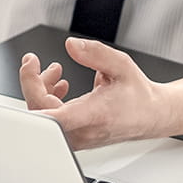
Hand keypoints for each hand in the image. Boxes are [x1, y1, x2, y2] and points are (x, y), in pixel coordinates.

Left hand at [18, 37, 165, 148]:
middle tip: (34, 61)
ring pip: (43, 116)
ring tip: (55, 71)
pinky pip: (51, 121)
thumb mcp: (122, 65)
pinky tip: (60, 86)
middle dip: (32, 81)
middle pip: (39, 111)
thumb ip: (95, 53)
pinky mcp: (74, 137)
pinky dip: (49, 100)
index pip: (52, 114)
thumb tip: (70, 46)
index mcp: (94, 115)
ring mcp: (76, 137)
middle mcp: (82, 130)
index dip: (32, 88)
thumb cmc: (139, 95)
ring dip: (41, 89)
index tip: (31, 65)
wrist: (151, 116)